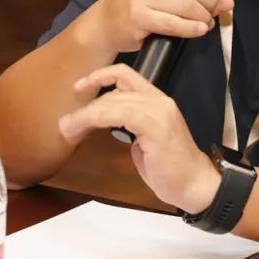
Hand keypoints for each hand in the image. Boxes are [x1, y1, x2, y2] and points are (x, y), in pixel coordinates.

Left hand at [60, 64, 219, 212]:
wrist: (193, 184)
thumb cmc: (168, 167)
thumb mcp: (143, 139)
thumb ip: (127, 123)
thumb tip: (102, 118)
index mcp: (155, 100)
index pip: (126, 74)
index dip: (100, 75)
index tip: (79, 87)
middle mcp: (158, 99)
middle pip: (114, 90)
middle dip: (85, 105)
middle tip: (65, 123)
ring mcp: (158, 111)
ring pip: (113, 101)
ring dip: (85, 114)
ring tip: (68, 128)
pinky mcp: (156, 126)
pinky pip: (120, 114)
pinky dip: (98, 118)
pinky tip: (86, 127)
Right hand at [92, 0, 233, 52]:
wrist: (107, 21)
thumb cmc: (142, 1)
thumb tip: (227, 1)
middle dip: (210, 2)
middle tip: (212, 13)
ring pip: (186, 4)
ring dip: (202, 17)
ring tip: (204, 23)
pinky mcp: (138, 15)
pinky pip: (174, 23)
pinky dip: (191, 29)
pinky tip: (198, 31)